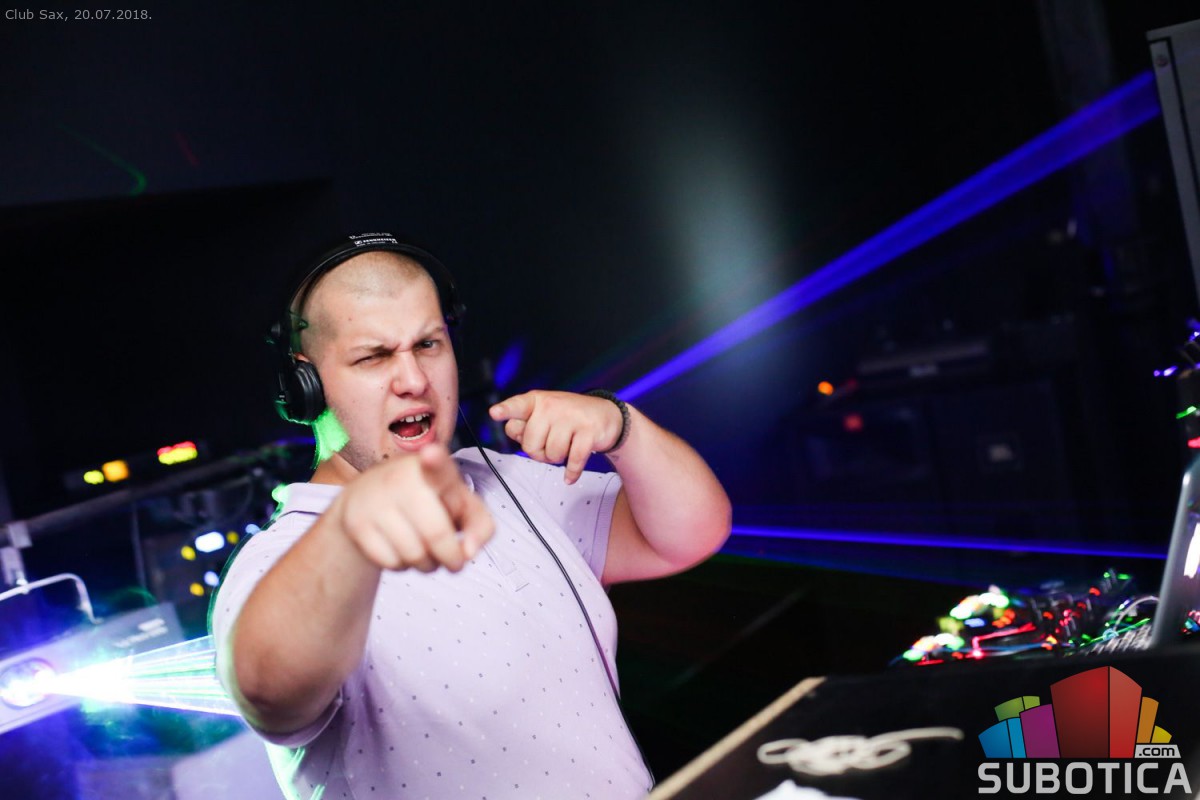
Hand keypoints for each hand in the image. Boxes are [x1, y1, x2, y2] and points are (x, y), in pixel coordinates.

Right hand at [330, 444, 493, 572]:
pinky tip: (401, 550)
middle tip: (453, 561)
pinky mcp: (355, 523)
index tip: (431, 454)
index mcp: (433, 467)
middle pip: (436, 535)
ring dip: (427, 565)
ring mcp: (375, 500)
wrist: (368, 498)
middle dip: (451, 558)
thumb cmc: (428, 502)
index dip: (435, 460)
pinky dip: (402, 567)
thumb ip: (480, 526)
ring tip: (426, 552)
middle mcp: (401, 478)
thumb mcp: (461, 506)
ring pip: (413, 555)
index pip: (436, 464)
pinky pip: (390, 563)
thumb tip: (467, 552)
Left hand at [489, 390, 622, 483]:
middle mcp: (553, 406)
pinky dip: (571, 472)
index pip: (517, 406)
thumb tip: (512, 432)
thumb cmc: (568, 418)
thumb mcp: (544, 415)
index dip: (506, 411)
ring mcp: (572, 418)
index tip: (494, 413)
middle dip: (540, 452)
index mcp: (537, 401)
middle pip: (531, 445)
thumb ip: (525, 424)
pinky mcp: (588, 432)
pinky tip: (570, 475)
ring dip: (558, 459)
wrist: (606, 416)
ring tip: (566, 447)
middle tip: (551, 444)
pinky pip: (573, 461)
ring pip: (552, 455)